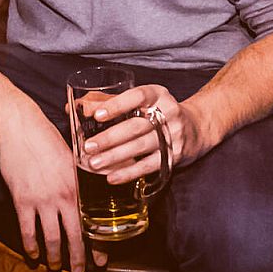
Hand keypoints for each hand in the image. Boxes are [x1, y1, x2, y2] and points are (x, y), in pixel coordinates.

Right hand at [0, 99, 87, 271]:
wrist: (20, 127)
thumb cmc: (47, 138)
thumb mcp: (72, 157)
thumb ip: (80, 178)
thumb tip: (88, 193)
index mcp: (78, 186)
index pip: (91, 223)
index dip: (97, 246)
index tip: (100, 262)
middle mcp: (63, 196)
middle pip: (73, 237)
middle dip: (77, 260)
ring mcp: (42, 199)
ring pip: (51, 238)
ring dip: (53, 257)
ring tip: (54, 267)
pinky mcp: (22, 199)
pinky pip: (28, 230)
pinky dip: (31, 246)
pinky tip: (32, 254)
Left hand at [82, 85, 211, 179]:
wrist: (197, 128)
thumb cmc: (158, 112)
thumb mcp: (142, 101)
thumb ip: (109, 102)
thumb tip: (75, 107)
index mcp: (158, 94)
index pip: (137, 96)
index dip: (117, 105)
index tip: (96, 115)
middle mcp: (168, 113)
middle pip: (137, 126)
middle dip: (110, 138)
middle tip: (88, 147)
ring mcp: (173, 136)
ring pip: (141, 147)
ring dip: (116, 156)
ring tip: (94, 164)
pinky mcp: (174, 156)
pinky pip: (149, 166)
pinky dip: (129, 172)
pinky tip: (112, 177)